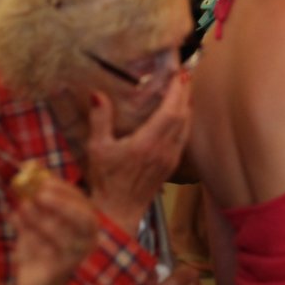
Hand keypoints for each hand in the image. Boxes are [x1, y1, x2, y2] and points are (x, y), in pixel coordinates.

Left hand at [12, 176, 97, 284]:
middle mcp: (89, 238)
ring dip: (40, 219)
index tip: (44, 181)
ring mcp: (79, 254)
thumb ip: (36, 193)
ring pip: (64, 234)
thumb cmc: (37, 243)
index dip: (64, 190)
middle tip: (39, 194)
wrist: (33, 279)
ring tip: (21, 207)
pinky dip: (31, 237)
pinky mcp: (65, 268)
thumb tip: (28, 164)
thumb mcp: (37, 216)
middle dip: (61, 204)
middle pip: (83, 218)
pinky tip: (15, 221)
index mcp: (87, 222)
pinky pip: (49, 251)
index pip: (82, 201)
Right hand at [85, 74, 191, 234]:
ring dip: (187, 104)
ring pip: (187, 125)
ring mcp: (170, 158)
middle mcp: (164, 150)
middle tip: (183, 73)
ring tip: (184, 87)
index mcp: (147, 144)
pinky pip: (184, 136)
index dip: (177, 90)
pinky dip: (185, 119)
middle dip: (185, 92)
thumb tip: (98, 94)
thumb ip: (99, 120)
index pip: (170, 111)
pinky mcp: (172, 165)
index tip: (178, 72)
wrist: (118, 211)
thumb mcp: (97, 149)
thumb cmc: (106, 181)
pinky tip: (180, 112)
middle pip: (183, 114)